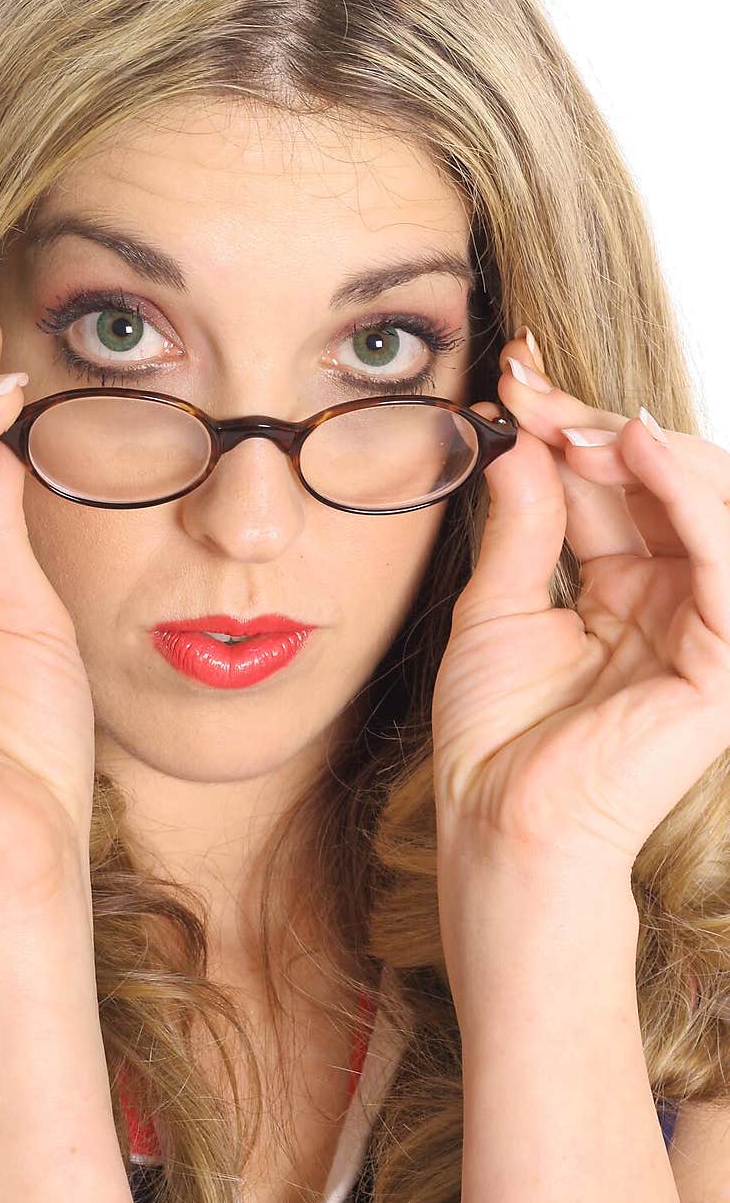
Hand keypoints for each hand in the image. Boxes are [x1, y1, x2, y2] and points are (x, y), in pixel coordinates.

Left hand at [432, 330, 729, 880]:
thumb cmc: (495, 735)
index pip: (613, 488)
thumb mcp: (498, 608)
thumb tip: (522, 442)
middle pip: (662, 485)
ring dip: (646, 450)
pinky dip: (688, 497)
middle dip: (598, 428)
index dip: (568, 429)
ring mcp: (708, 630)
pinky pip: (725, 561)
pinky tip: (637, 450)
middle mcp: (676, 599)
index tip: (513, 378)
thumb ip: (524, 525)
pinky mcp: (725, 664)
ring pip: (711, 507)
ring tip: (579, 422)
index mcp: (627, 588)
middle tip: (530, 392)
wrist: (499, 824)